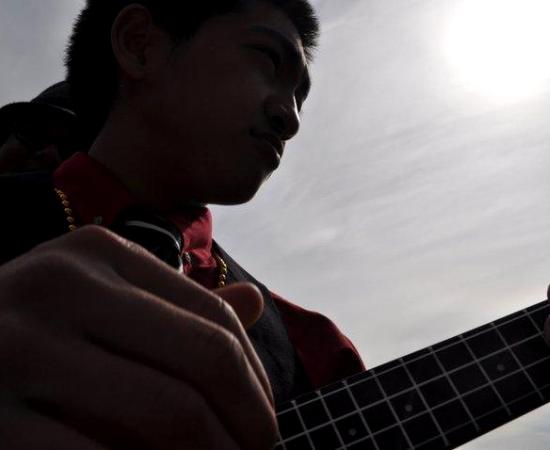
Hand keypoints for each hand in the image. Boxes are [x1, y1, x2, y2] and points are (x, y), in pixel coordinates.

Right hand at [0, 225, 275, 448]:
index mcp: (97, 254)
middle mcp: (59, 284)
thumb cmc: (27, 339)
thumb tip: (257, 302)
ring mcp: (14, 345)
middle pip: (205, 359)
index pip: (215, 317)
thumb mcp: (100, 305)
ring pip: (167, 411)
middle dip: (249, 421)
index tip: (264, 423)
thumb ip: (175, 309)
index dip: (255, 379)